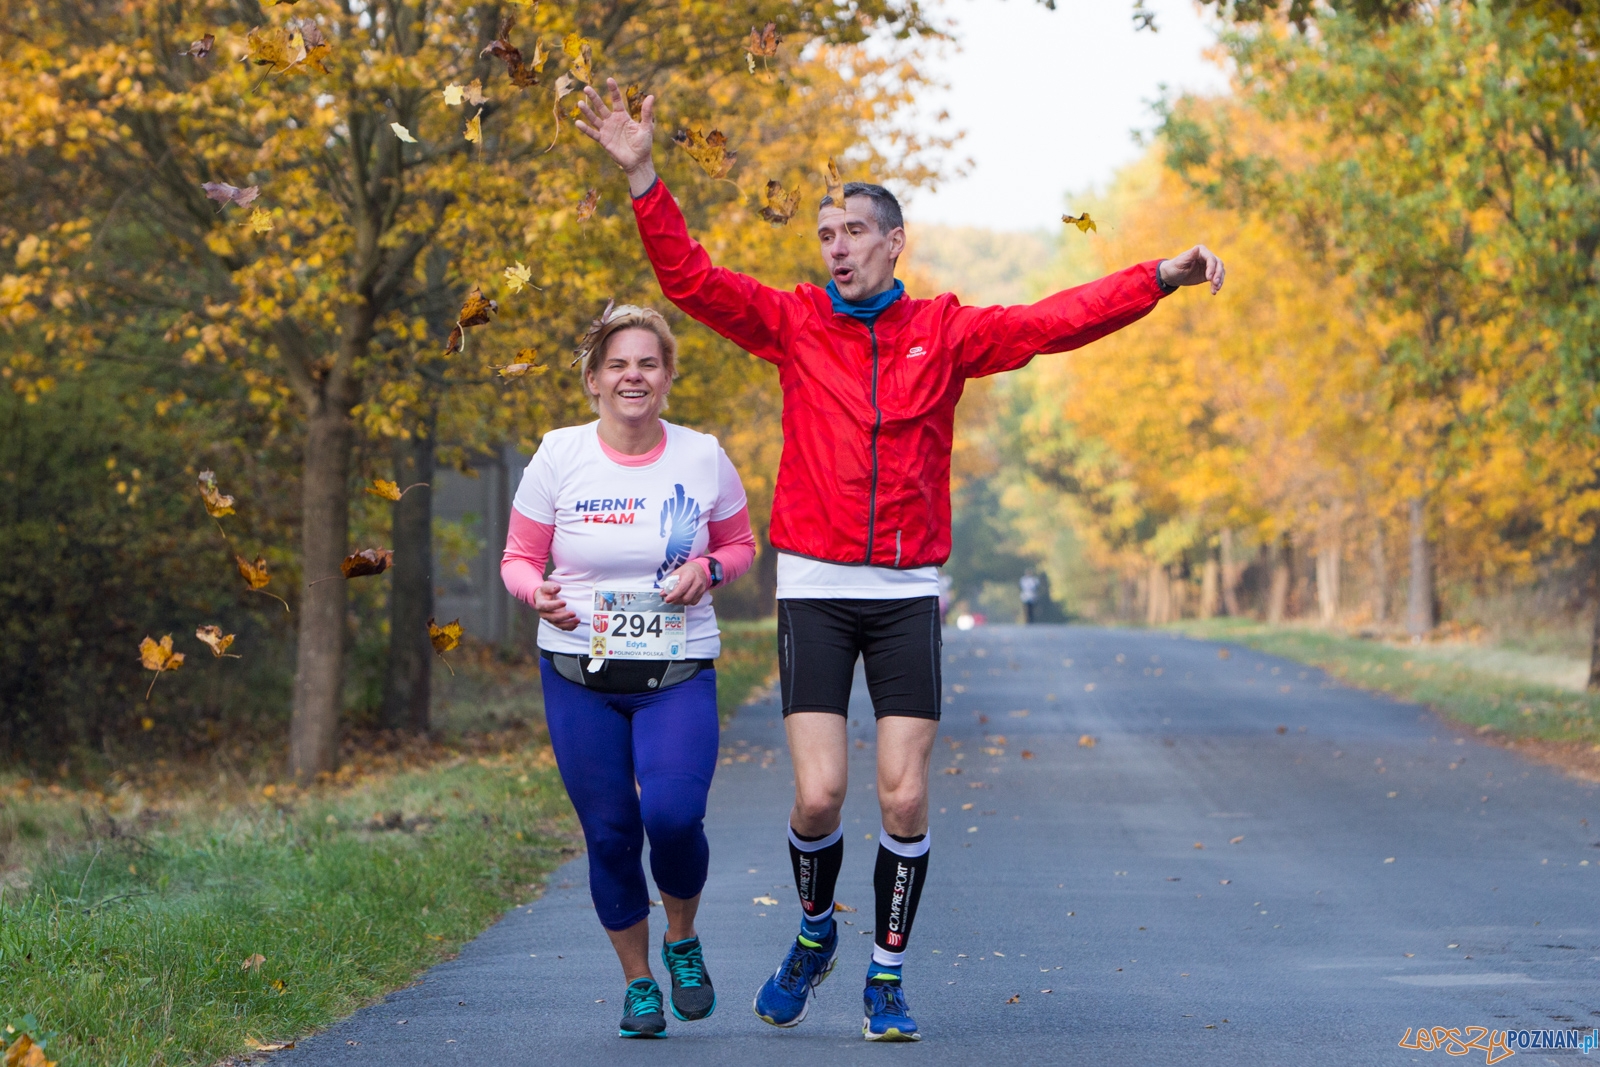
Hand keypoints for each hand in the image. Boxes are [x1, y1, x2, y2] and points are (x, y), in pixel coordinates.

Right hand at [533, 580, 578, 630]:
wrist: (543, 598)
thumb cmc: (545, 592)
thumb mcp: (546, 586)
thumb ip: (551, 587)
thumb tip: (557, 588)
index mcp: (540, 604)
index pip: (546, 606)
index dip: (555, 605)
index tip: (564, 602)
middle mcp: (544, 614)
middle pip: (553, 617)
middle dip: (564, 616)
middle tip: (573, 613)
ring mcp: (550, 619)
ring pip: (558, 624)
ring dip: (568, 624)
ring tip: (577, 620)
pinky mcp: (556, 622)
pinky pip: (562, 627)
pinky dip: (569, 627)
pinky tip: (576, 624)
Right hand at [576, 78, 656, 196]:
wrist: (638, 161)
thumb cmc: (644, 144)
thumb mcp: (646, 127)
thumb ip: (646, 112)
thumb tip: (651, 96)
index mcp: (623, 116)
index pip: (616, 100)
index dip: (613, 90)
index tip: (609, 79)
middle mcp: (613, 121)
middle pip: (601, 107)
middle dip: (594, 98)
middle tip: (587, 88)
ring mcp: (607, 130)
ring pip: (594, 118)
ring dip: (587, 111)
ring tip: (580, 103)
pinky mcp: (603, 140)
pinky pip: (593, 133)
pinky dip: (585, 129)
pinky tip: (578, 123)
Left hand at [661, 560, 709, 605]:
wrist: (700, 569)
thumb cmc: (687, 571)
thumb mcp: (677, 573)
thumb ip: (669, 583)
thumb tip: (662, 594)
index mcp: (689, 575)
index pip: (681, 589)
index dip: (673, 596)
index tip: (667, 600)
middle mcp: (697, 582)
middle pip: (686, 598)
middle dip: (676, 601)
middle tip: (671, 600)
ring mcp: (701, 589)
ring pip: (689, 601)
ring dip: (681, 602)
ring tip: (677, 599)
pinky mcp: (702, 593)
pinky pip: (694, 602)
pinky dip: (687, 602)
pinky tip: (684, 598)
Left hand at [1158, 244, 1225, 294]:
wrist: (1172, 276)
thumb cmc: (1174, 267)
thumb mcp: (1180, 263)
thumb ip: (1190, 256)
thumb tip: (1197, 248)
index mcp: (1200, 251)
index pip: (1210, 258)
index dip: (1211, 268)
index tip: (1209, 278)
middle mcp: (1206, 256)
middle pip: (1218, 264)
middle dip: (1218, 274)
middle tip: (1215, 284)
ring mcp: (1209, 265)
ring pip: (1220, 271)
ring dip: (1220, 280)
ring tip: (1216, 289)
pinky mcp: (1209, 273)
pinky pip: (1217, 278)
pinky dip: (1217, 284)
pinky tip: (1214, 291)